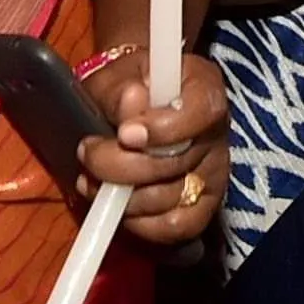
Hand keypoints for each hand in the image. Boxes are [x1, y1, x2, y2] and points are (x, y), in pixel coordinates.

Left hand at [79, 49, 228, 244]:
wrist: (135, 108)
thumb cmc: (126, 88)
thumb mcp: (115, 75)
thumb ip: (120, 89)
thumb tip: (131, 105)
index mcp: (205, 89)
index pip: (201, 112)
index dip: (163, 128)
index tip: (124, 134)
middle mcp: (216, 134)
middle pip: (176, 162)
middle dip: (121, 165)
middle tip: (87, 153)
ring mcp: (212, 175)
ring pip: (169, 199)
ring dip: (121, 196)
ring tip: (90, 179)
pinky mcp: (201, 208)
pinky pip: (173, 228)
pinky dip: (138, 222)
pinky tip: (113, 203)